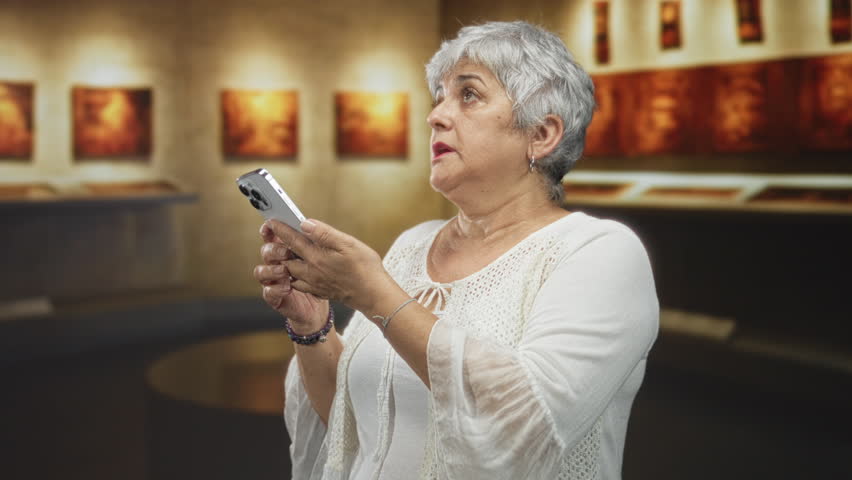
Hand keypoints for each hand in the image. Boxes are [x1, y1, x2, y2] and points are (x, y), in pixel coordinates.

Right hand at [254, 223, 327, 333]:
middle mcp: (278, 264)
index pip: (274, 236)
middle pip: (266, 252)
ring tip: (284, 271)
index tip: (270, 225)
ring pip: (261, 271)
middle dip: (273, 250)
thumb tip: (306, 224)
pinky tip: (286, 288)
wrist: (327, 304)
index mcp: (288, 250)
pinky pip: (268, 292)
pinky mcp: (276, 297)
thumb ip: (317, 238)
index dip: (269, 230)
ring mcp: (275, 281)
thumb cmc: (329, 275)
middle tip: (286, 252)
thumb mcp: (328, 254)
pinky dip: (275, 289)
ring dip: (270, 269)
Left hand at [263, 218, 392, 313]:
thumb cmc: (365, 269)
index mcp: (317, 258)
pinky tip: (299, 271)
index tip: (272, 221)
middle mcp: (311, 272)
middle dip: (279, 247)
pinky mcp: (320, 291)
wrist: (373, 295)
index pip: (292, 240)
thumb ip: (325, 234)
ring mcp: (314, 283)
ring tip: (287, 251)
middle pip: (286, 257)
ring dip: (286, 261)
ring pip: (291, 272)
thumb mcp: (348, 244)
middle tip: (278, 236)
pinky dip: (294, 276)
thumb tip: (305, 223)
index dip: (281, 229)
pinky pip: (299, 284)